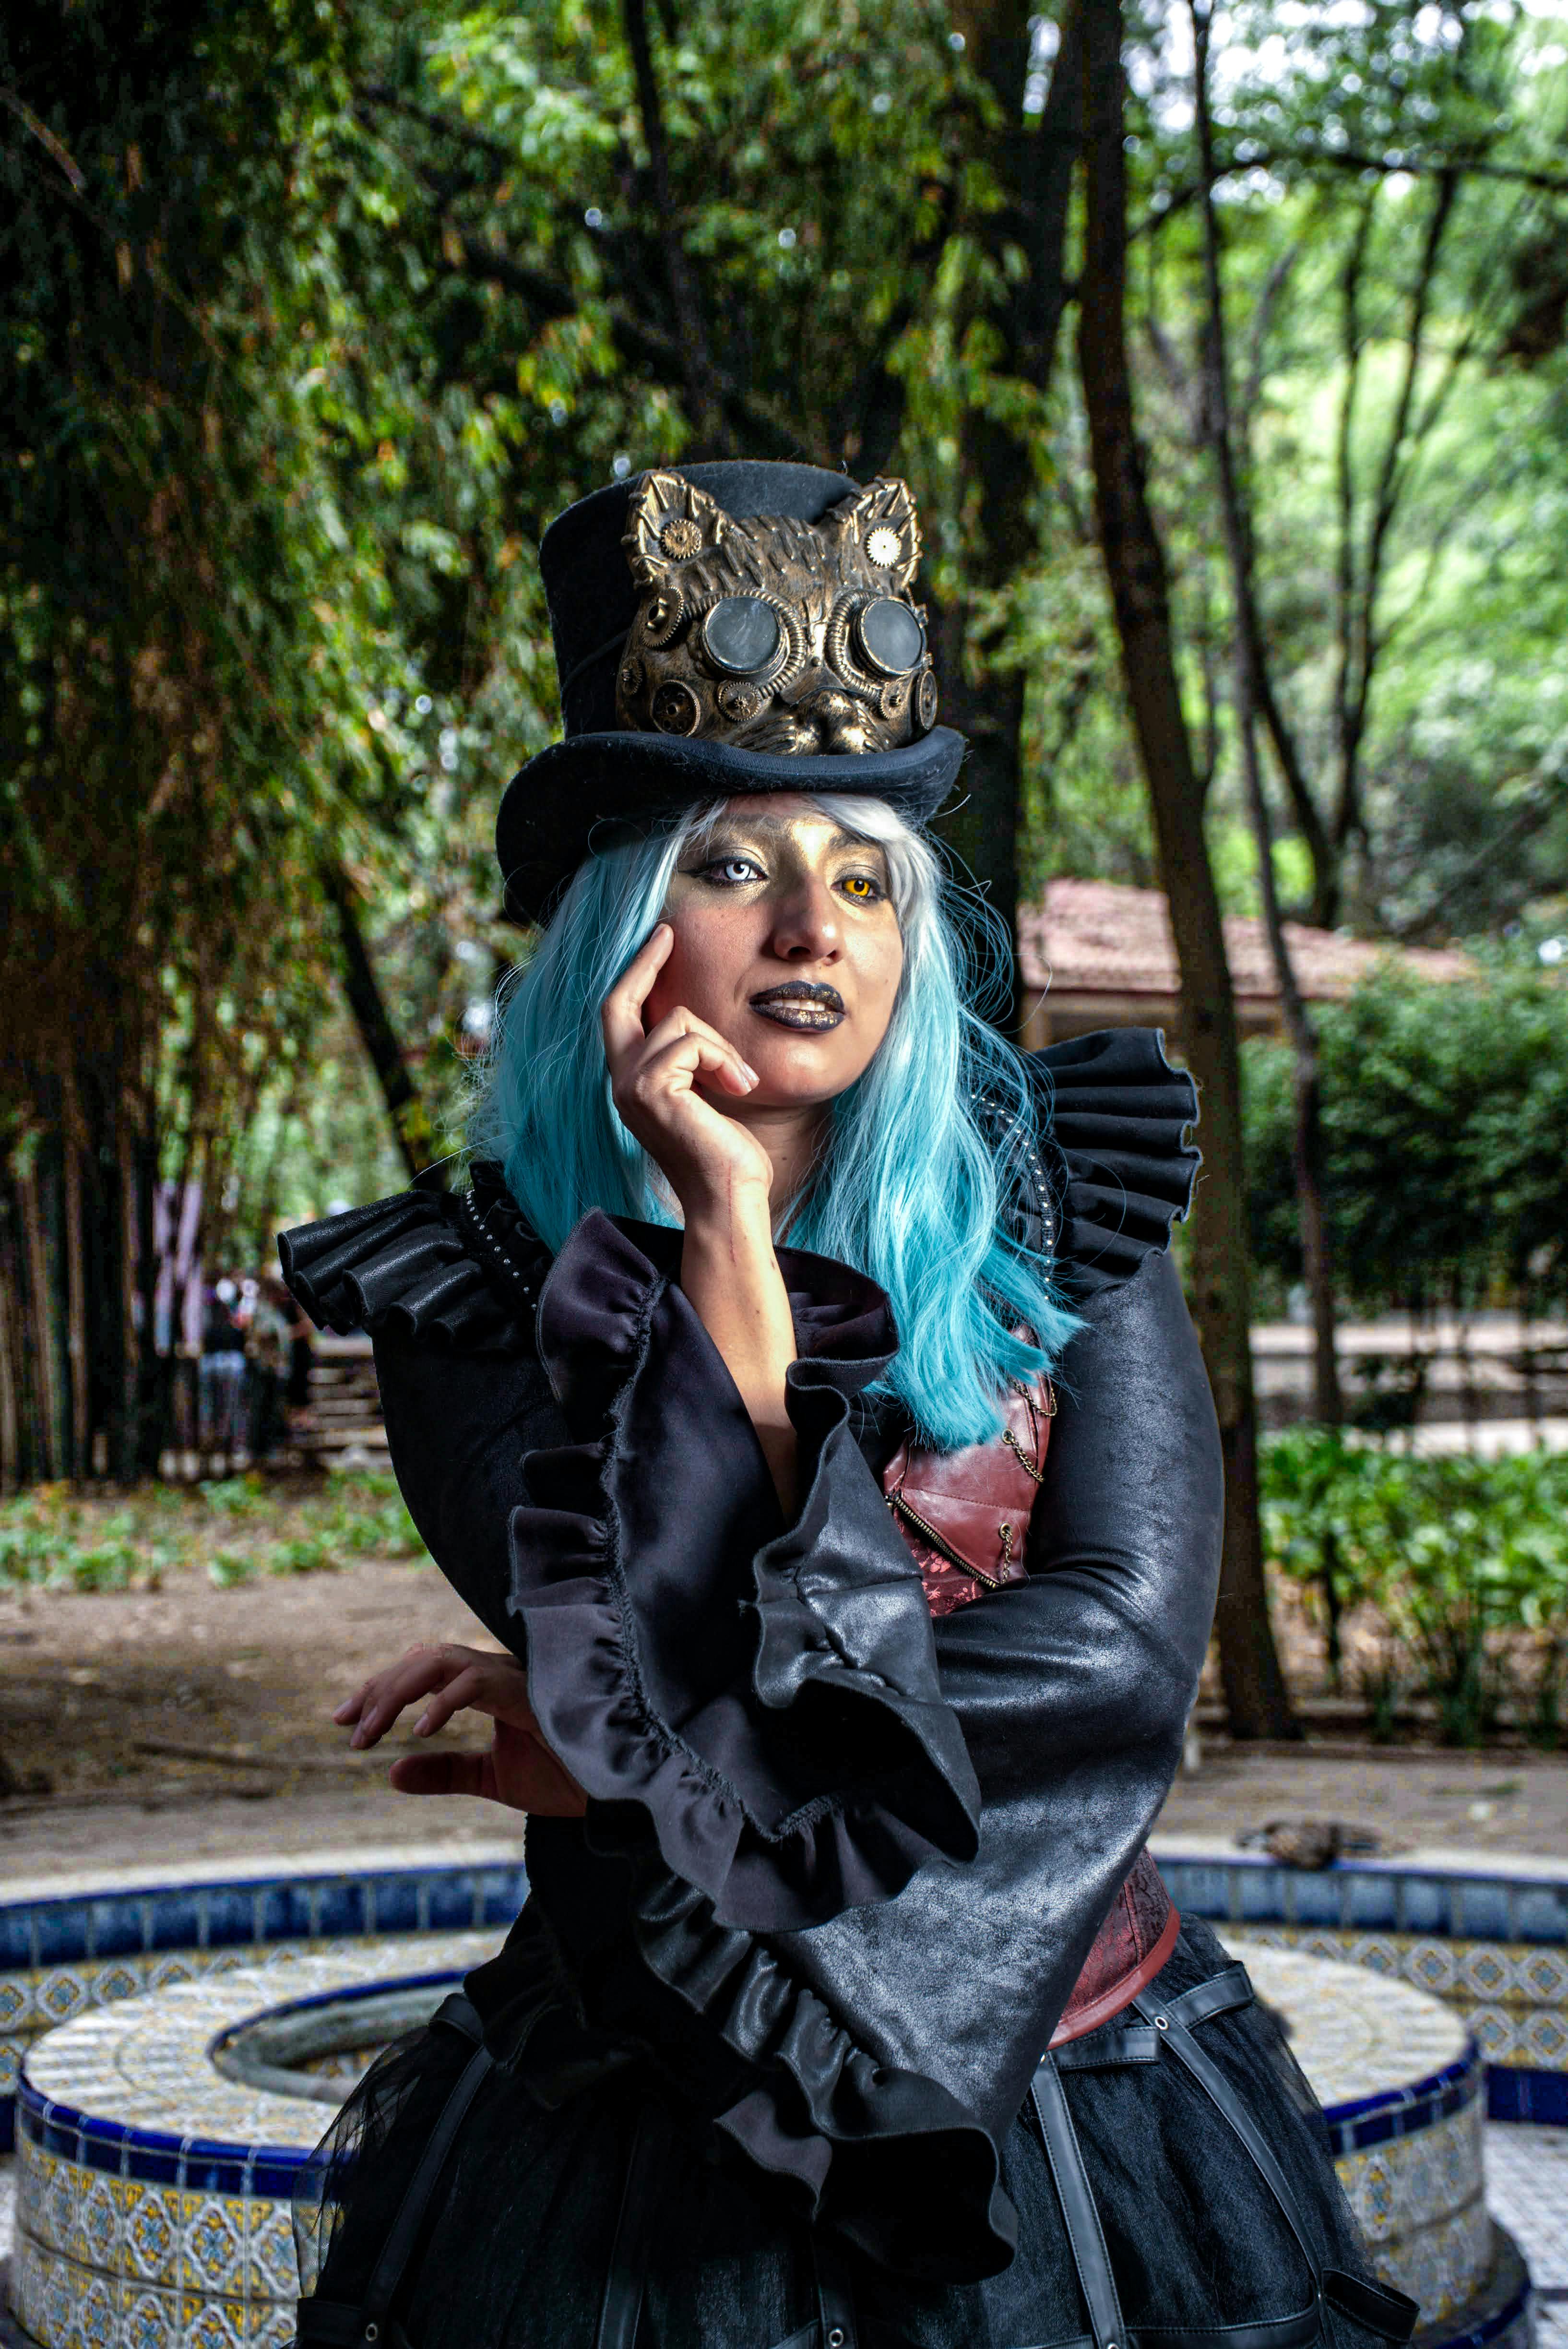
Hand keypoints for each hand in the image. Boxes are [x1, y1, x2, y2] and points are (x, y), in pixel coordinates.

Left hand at [333, 1642, 586, 1815]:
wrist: (612, 1792)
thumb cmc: (566, 1776)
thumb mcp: (491, 1780)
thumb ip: (445, 1772)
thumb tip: (391, 1772)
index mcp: (487, 1686)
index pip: (423, 1672)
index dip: (380, 1691)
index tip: (343, 1722)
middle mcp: (496, 1673)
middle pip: (423, 1659)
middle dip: (377, 1688)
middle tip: (343, 1724)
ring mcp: (512, 1677)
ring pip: (439, 1661)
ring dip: (396, 1692)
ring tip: (369, 1731)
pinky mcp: (528, 1691)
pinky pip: (474, 1683)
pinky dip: (442, 1703)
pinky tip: (420, 1733)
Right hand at [601, 925, 772, 1220]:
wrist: (729, 1197)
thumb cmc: (726, 1155)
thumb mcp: (705, 1096)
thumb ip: (691, 1063)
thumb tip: (700, 1028)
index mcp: (631, 1084)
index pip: (619, 1016)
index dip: (635, 974)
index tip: (661, 941)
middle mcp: (620, 1083)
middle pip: (618, 1002)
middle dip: (644, 963)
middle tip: (669, 935)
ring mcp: (630, 1086)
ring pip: (679, 1022)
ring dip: (721, 1045)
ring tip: (741, 1079)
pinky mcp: (651, 1089)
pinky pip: (693, 1041)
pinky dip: (724, 1058)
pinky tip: (740, 1087)